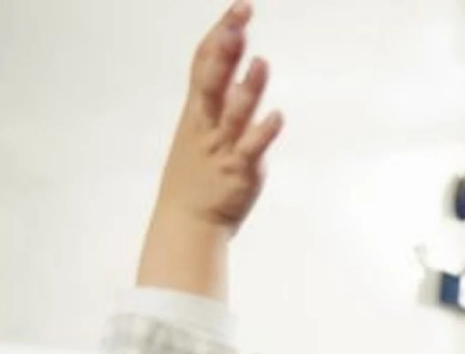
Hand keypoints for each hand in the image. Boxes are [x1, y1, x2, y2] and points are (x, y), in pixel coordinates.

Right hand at [153, 2, 282, 235]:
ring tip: (261, 62)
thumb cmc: (196, 173)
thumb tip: (235, 67)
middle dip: (225, 50)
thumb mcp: (198, 127)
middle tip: (238, 21)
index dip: (220, 34)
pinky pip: (251, 150)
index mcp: (196, 111)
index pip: (204, 63)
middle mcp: (207, 124)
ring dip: (248, 88)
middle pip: (213, 80)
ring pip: (234, 113)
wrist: (186, 222)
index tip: (238, 9)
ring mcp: (222, 147)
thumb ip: (216, 96)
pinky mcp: (239, 171)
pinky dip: (263, 133)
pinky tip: (277, 116)